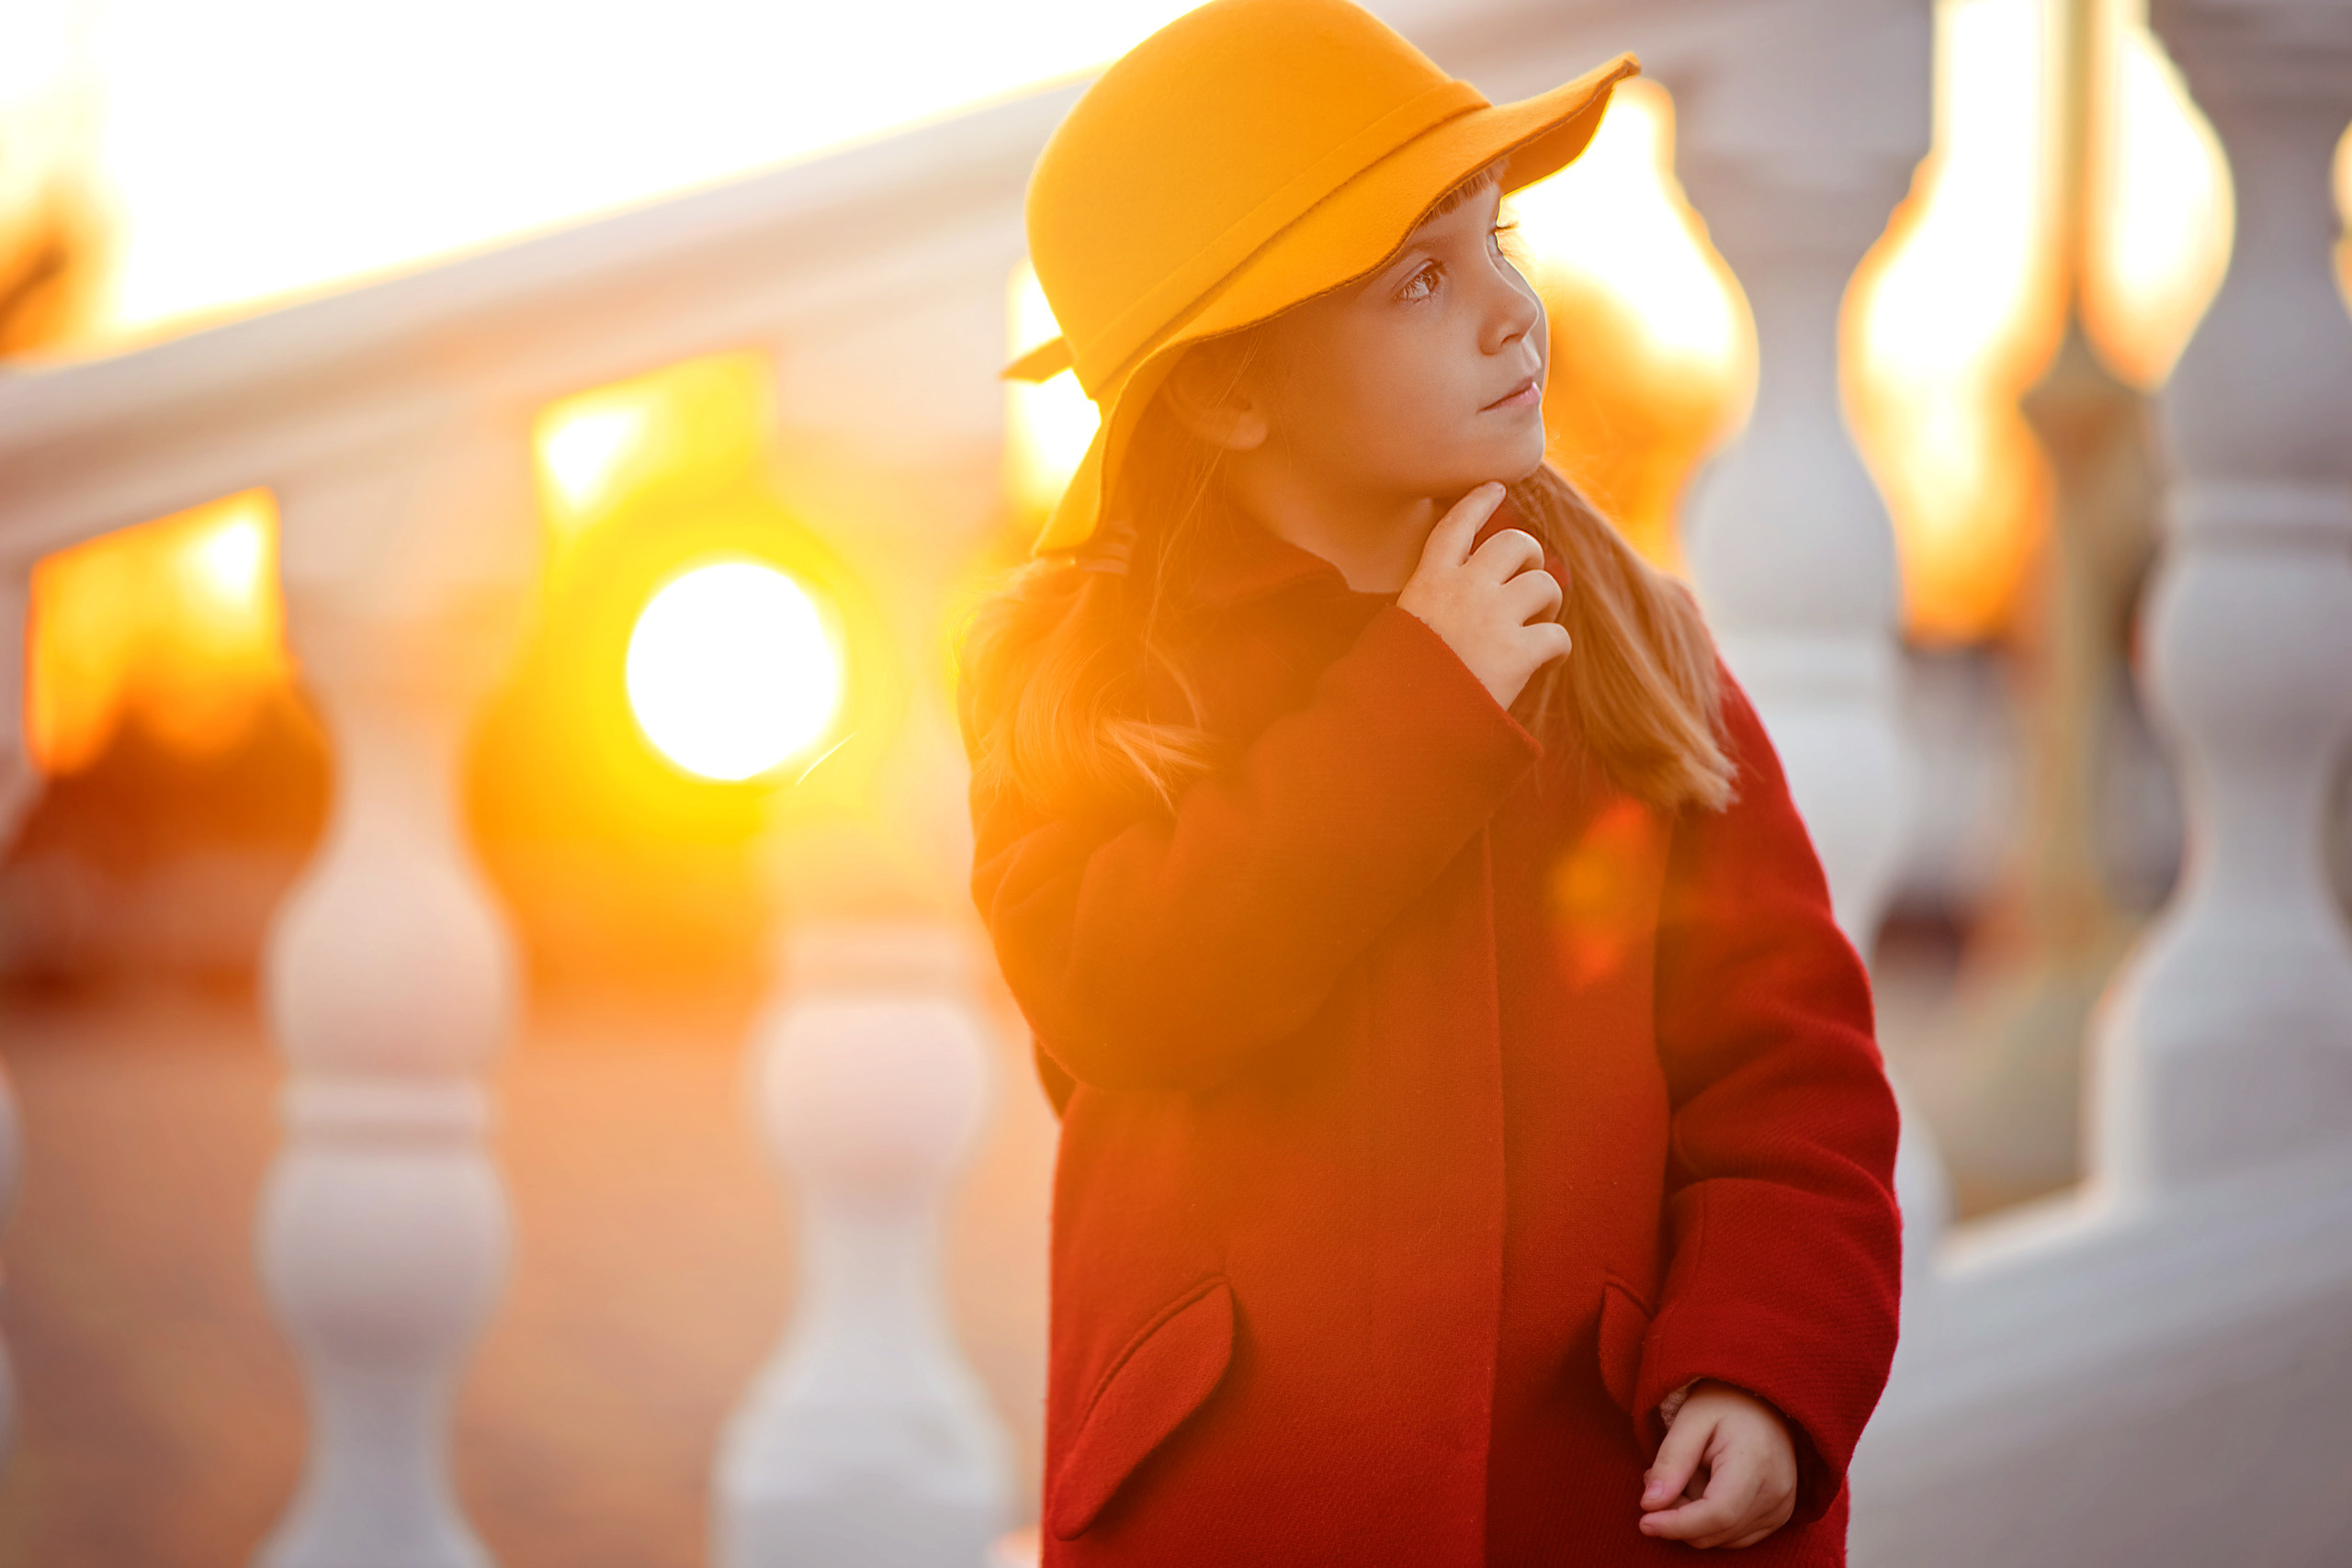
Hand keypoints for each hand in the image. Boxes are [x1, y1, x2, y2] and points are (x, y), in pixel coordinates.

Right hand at [1394, 481, 1570, 711]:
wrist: (1402, 725)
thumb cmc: (1394, 684)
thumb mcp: (1396, 630)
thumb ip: (1425, 606)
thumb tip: (1446, 599)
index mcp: (1428, 582)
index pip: (1456, 526)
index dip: (1478, 502)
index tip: (1496, 487)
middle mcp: (1464, 589)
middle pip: (1515, 544)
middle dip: (1531, 558)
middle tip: (1528, 586)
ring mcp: (1493, 618)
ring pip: (1545, 583)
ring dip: (1548, 602)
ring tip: (1538, 625)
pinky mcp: (1518, 652)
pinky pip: (1557, 636)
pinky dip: (1556, 649)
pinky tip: (1545, 662)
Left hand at [1637, 1379, 1797, 1548]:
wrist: (1763, 1400)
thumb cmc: (1724, 1403)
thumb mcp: (1690, 1419)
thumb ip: (1671, 1461)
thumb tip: (1650, 1505)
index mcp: (1756, 1462)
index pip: (1717, 1513)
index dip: (1678, 1525)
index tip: (1644, 1523)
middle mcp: (1776, 1492)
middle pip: (1716, 1530)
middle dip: (1676, 1515)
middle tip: (1654, 1477)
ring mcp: (1781, 1507)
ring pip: (1721, 1537)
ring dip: (1691, 1517)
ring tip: (1680, 1474)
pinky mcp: (1779, 1516)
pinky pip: (1734, 1536)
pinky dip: (1708, 1521)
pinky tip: (1700, 1486)